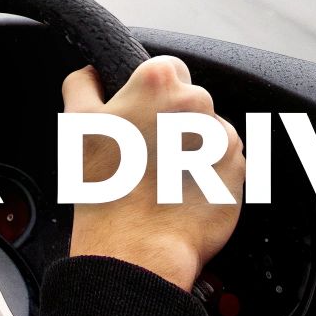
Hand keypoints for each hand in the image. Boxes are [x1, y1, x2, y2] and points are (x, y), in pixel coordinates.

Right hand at [61, 57, 243, 290]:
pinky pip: (224, 160)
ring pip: (207, 130)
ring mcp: (222, 135)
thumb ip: (83, 84)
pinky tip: (181, 191)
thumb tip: (92, 72)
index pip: (167, 68)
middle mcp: (198, 102)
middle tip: (146, 154)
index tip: (141, 117)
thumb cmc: (105, 188)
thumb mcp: (77, 125)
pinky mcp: (239, 167)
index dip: (152, 94)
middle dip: (172, 121)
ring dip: (191, 147)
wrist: (137, 247)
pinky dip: (208, 171)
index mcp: (159, 82)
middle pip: (190, 99)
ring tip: (163, 178)